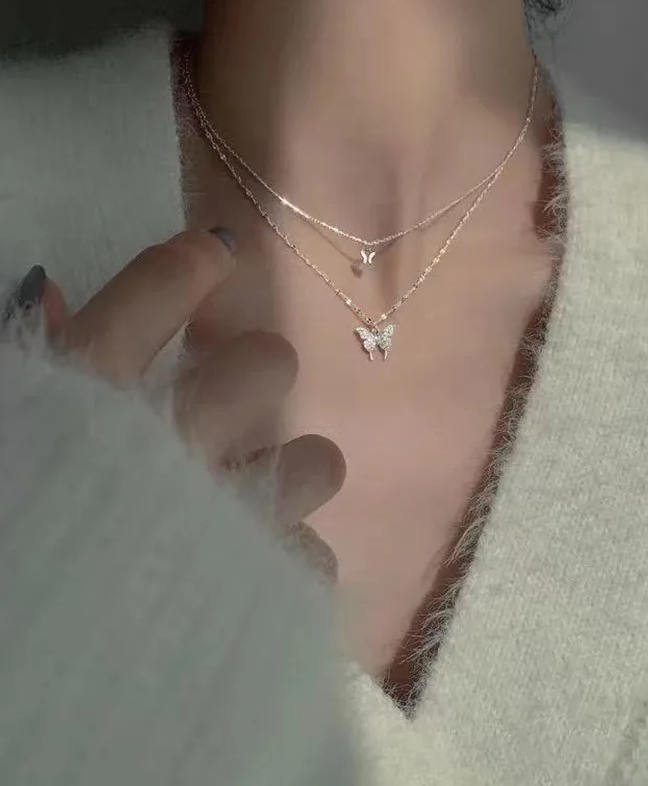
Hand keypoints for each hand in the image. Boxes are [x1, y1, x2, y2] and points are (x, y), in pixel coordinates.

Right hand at [28, 229, 342, 577]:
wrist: (7, 690)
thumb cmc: (5, 528)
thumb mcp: (9, 427)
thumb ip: (31, 369)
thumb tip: (48, 299)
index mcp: (85, 396)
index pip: (157, 290)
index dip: (194, 266)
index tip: (216, 255)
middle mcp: (173, 439)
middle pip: (267, 364)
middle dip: (255, 376)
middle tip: (229, 403)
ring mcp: (229, 512)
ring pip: (319, 458)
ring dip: (291, 470)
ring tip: (258, 494)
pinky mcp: (262, 585)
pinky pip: (314, 554)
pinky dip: (287, 561)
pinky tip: (259, 574)